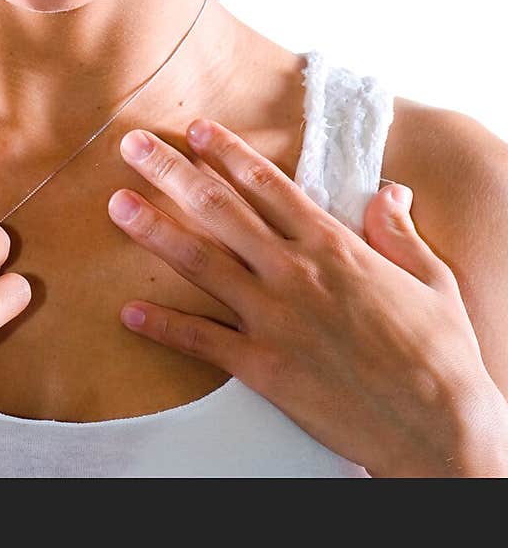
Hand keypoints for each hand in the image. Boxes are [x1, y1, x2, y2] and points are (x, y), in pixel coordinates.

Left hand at [106, 117, 500, 477]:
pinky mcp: (264, 369)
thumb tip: (388, 192)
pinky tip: (129, 311)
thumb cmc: (441, 356)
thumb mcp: (432, 280)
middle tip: (133, 146)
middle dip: (172, 172)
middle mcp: (296, 274)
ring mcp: (275, 320)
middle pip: (220, 209)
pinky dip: (164, 326)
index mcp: (334, 246)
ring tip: (117, 205)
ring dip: (154, 231)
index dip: (228, 153)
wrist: (439, 430)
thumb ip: (399, 233)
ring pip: (202, 263)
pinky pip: (203, 342)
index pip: (269, 185)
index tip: (195, 128)